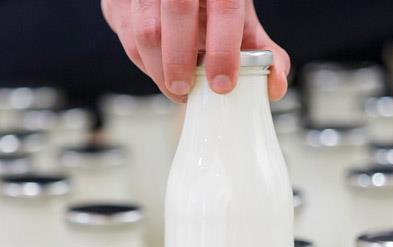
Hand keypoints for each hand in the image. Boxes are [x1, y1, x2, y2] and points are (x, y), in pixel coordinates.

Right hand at [102, 0, 289, 101]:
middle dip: (180, 63)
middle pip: (175, 15)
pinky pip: (126, 36)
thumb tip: (274, 87)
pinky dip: (143, 62)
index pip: (223, 8)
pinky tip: (159, 69)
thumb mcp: (238, 13)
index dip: (223, 50)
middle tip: (187, 92)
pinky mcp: (118, 1)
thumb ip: (260, 49)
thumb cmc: (209, 0)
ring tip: (176, 87)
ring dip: (158, 69)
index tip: (222, 83)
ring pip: (143, 31)